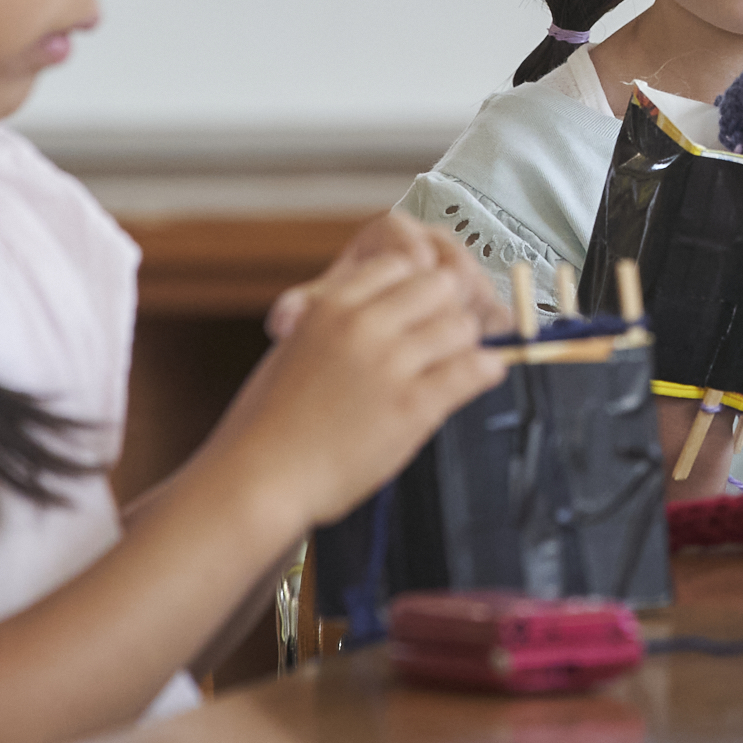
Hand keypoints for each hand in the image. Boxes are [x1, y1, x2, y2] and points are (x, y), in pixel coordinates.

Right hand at [231, 212, 502, 526]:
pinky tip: (478, 379)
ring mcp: (390, 364)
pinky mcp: (413, 405)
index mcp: (329, 306)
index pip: (399, 263)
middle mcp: (362, 326)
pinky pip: (473, 370)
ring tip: (458, 363)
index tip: (420, 309)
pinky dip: (484, 372)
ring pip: (461, 325)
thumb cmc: (266, 427)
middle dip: (445, 309)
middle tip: (445, 336)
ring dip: (465, 344)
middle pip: (438, 285)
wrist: (259, 479)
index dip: (414, 288)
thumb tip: (376, 319)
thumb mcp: (292, 352)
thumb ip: (333, 326)